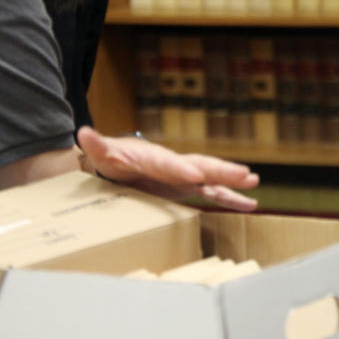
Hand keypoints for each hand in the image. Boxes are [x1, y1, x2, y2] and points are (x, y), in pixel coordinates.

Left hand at [76, 126, 259, 210]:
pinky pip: (214, 193)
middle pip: (202, 166)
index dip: (182, 170)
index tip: (195, 177)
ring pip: (213, 177)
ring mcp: (185, 176)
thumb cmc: (111, 159)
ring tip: (254, 183)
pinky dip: (232, 198)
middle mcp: (175, 165)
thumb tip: (83, 133)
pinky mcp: (189, 188)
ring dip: (233, 181)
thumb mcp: (102, 154)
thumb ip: (96, 146)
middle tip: (243, 174)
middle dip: (222, 171)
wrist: (119, 163)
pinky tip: (251, 204)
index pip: (169, 164)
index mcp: (154, 158)